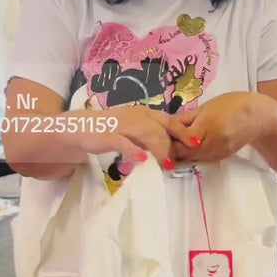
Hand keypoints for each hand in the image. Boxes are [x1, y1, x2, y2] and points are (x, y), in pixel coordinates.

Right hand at [65, 105, 195, 168]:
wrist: (80, 128)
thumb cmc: (110, 129)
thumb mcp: (134, 129)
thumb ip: (150, 136)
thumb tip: (171, 150)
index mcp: (144, 112)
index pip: (169, 120)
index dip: (183, 131)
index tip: (196, 143)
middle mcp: (135, 115)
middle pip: (160, 128)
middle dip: (171, 145)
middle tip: (176, 162)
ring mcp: (122, 124)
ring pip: (146, 134)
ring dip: (158, 149)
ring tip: (165, 164)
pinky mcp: (108, 135)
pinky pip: (123, 142)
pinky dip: (134, 150)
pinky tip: (143, 159)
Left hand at [172, 93, 271, 163]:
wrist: (257, 117)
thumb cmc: (231, 105)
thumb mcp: (207, 106)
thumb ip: (187, 117)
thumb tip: (167, 124)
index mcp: (208, 125)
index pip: (183, 138)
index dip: (171, 138)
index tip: (162, 134)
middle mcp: (213, 142)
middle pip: (186, 152)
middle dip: (173, 149)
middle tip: (161, 143)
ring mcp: (218, 152)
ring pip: (192, 159)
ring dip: (181, 155)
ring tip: (172, 147)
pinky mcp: (221, 157)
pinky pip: (202, 160)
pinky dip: (192, 156)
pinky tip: (187, 150)